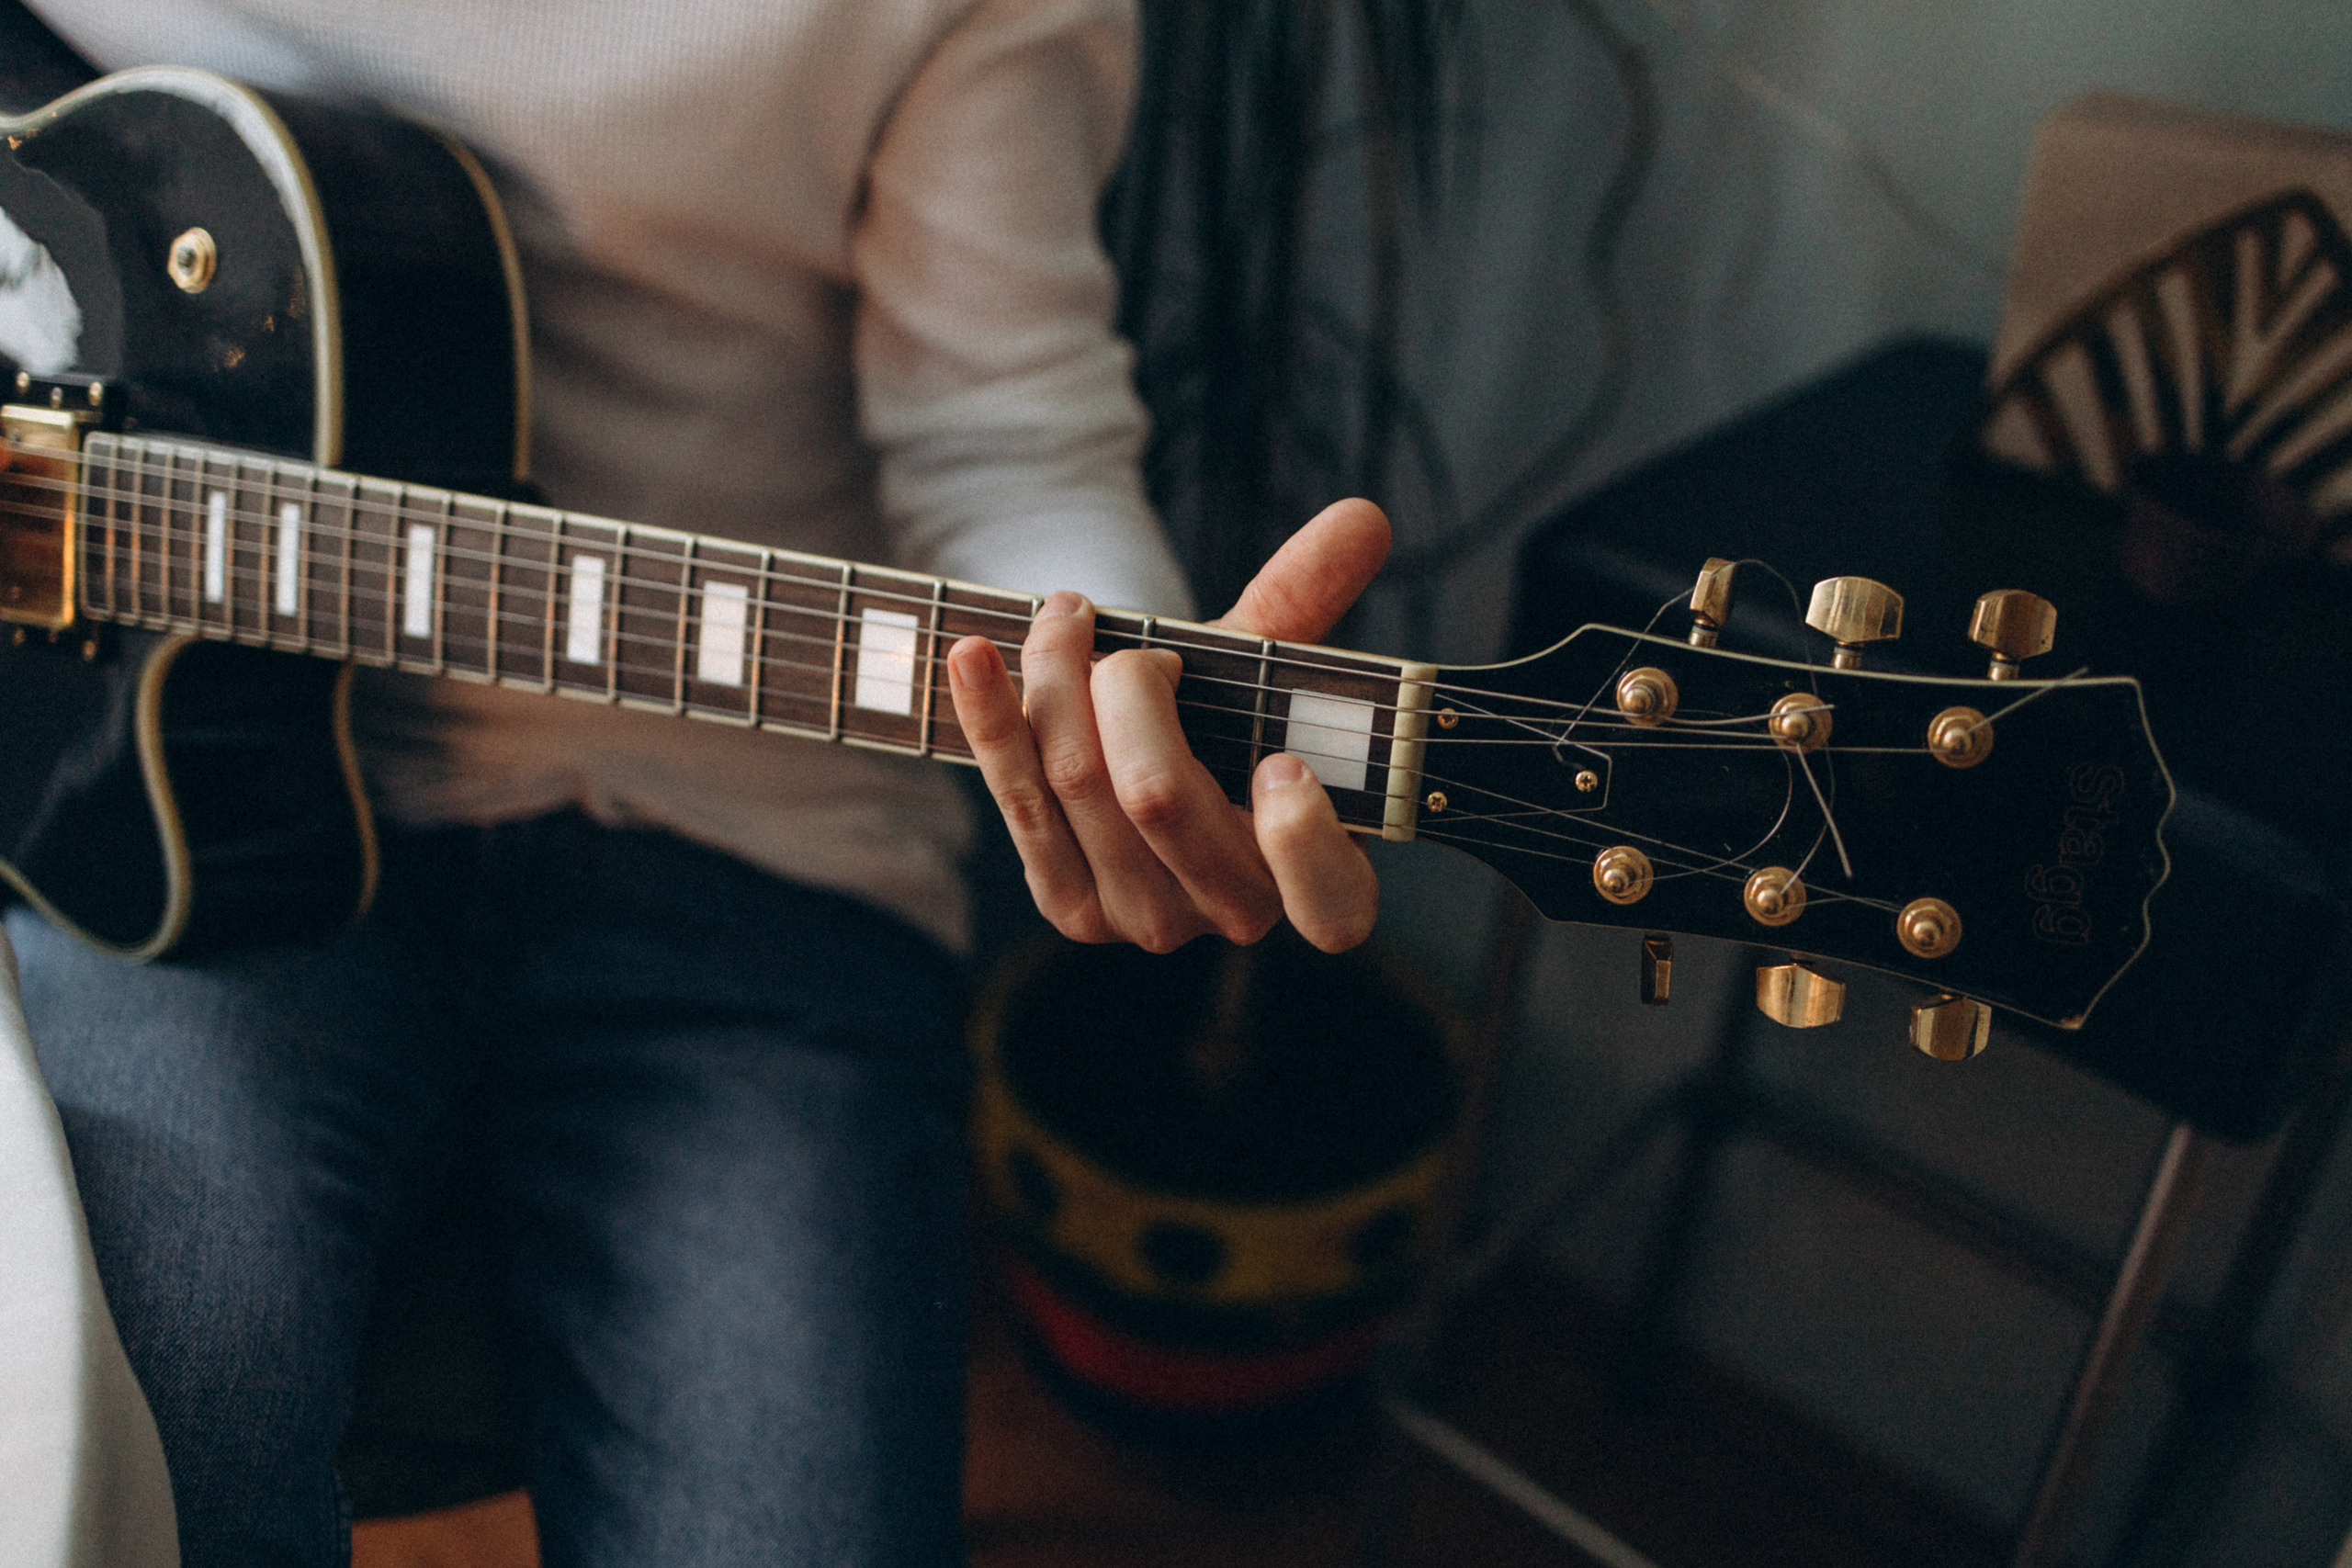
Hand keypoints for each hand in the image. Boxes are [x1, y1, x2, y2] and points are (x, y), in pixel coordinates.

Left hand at [947, 498, 1390, 953]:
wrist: (1151, 768)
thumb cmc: (1228, 722)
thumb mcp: (1269, 669)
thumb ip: (1310, 601)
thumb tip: (1363, 514)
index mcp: (1315, 881)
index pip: (1332, 905)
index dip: (1302, 838)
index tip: (1280, 764)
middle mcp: (1232, 912)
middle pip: (1158, 796)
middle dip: (1131, 690)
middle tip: (1139, 648)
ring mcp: (1145, 918)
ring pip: (1080, 786)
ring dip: (1059, 680)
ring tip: (1064, 619)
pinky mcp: (1070, 904)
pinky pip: (1019, 801)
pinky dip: (993, 716)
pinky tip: (971, 655)